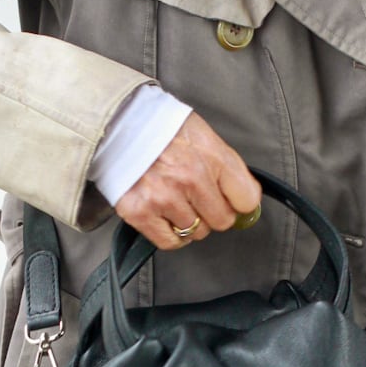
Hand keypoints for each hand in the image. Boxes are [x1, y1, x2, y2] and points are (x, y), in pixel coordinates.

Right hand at [114, 113, 260, 248]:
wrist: (118, 124)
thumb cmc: (161, 128)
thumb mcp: (204, 136)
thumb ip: (228, 168)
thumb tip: (246, 200)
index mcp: (211, 157)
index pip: (247, 200)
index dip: (239, 201)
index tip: (231, 199)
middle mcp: (191, 179)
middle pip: (222, 221)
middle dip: (213, 212)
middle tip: (197, 196)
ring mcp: (165, 198)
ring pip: (196, 232)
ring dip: (189, 221)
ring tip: (175, 198)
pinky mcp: (141, 213)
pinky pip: (170, 242)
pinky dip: (171, 234)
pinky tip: (166, 215)